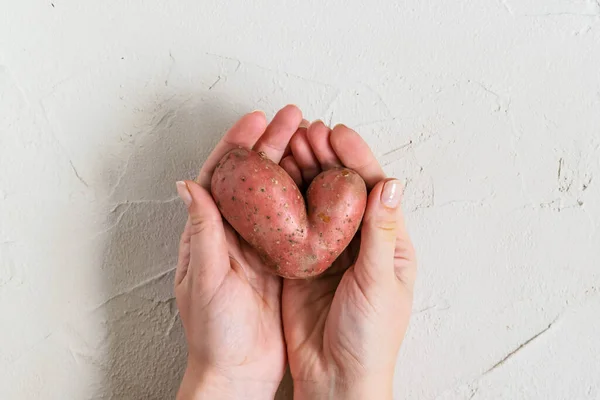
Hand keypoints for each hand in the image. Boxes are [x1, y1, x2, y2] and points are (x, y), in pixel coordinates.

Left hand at [174, 106, 304, 399]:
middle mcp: (235, 233)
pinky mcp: (282, 261)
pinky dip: (307, 196)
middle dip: (271, 143)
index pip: (221, 177)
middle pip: (254, 178)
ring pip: (277, 193)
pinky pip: (296, 220)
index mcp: (210, 233)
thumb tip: (189, 184)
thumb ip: (203, 233)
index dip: (238, 145)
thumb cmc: (214, 333)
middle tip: (292, 117)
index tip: (256, 120)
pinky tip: (322, 180)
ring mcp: (261, 245)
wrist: (239, 372)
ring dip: (292, 163)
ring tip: (311, 138)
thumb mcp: (206, 280)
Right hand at [280, 122, 416, 399]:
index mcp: (387, 242)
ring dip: (302, 171)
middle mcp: (357, 241)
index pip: (372, 188)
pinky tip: (272, 179)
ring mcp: (326, 251)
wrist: (336, 378)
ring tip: (288, 144)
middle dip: (325, 157)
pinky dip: (283, 200)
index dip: (356, 158)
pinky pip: (291, 225)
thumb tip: (392, 183)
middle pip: (340, 188)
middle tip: (305, 131)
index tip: (337, 133)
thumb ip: (382, 233)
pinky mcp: (299, 263)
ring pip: (313, 200)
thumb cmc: (371, 338)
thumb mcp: (381, 282)